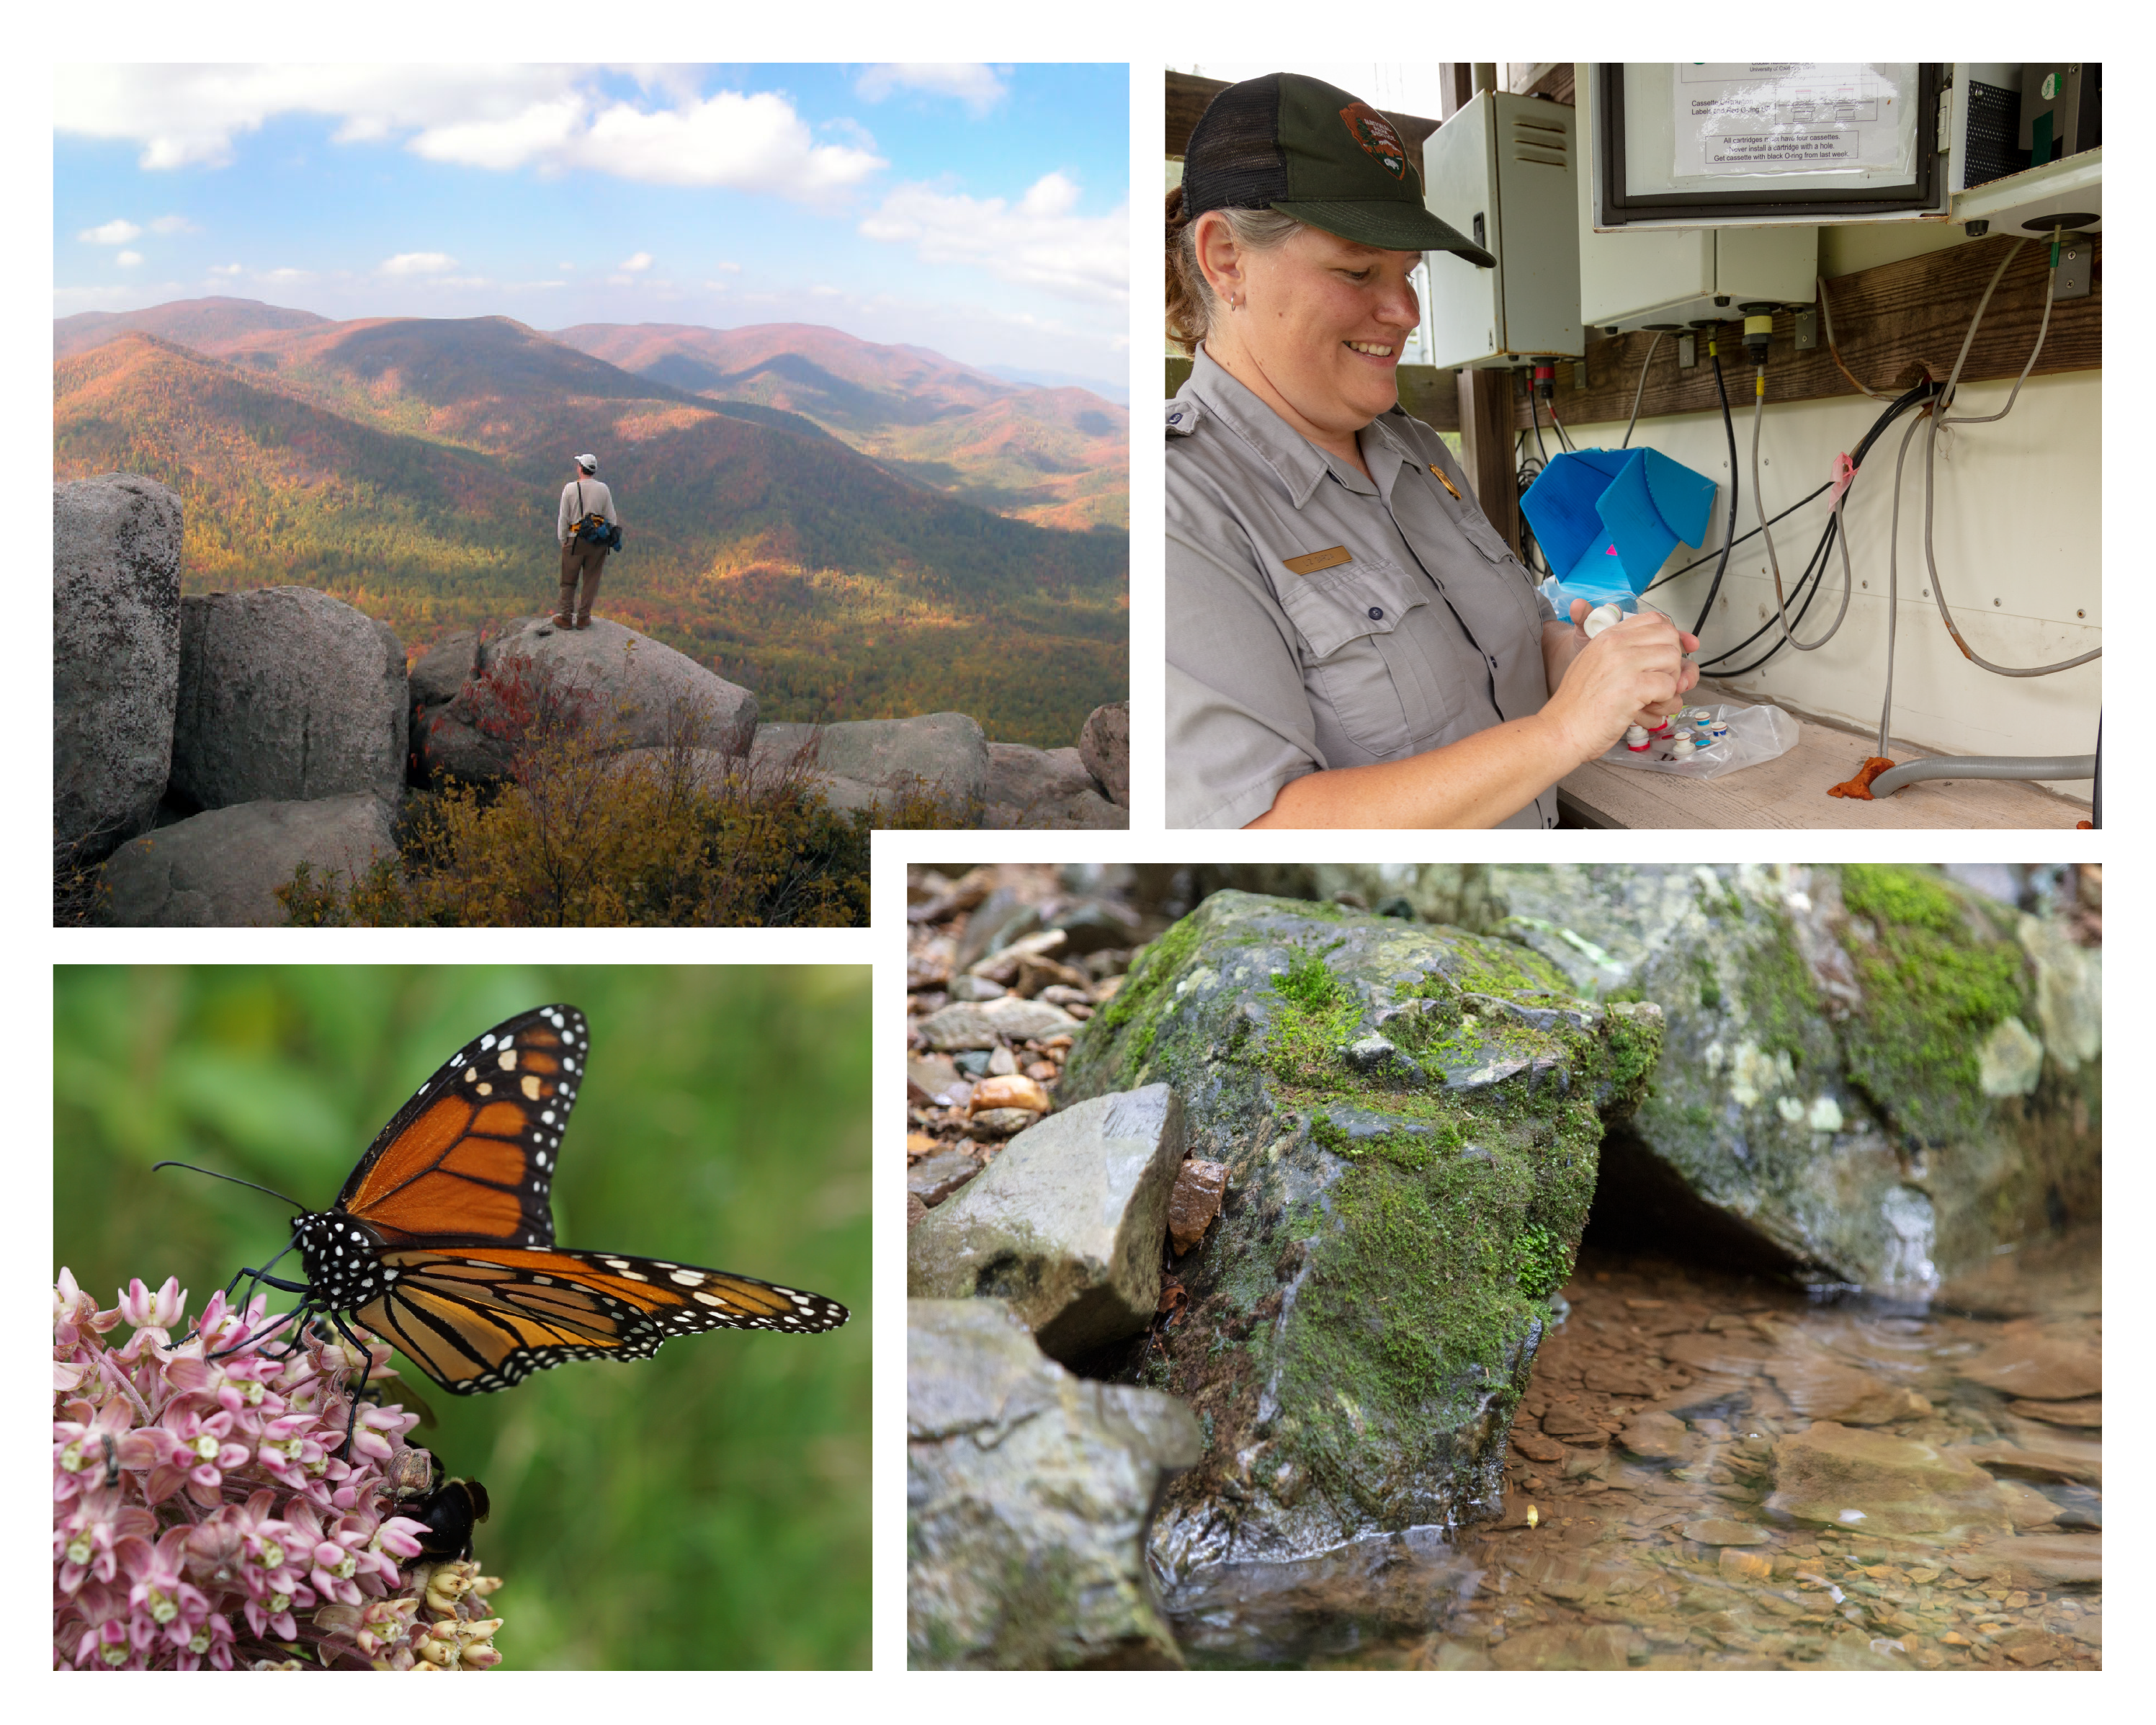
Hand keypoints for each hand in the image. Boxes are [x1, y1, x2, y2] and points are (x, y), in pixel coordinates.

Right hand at [1543, 605, 1699, 759]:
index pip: (1655, 619)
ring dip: (1670, 683)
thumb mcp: (1594, 666)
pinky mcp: (1632, 687)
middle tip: (1659, 681)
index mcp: (1607, 637)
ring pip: (1673, 659)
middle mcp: (1615, 644)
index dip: (1670, 638)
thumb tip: (1668, 652)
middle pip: (1670, 637)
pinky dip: (1664, 701)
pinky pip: (1669, 686)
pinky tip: (1645, 709)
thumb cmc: (1578, 707)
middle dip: (1672, 661)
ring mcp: (1624, 663)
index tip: (1668, 657)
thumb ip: (1625, 654)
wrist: (1561, 731)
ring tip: (1651, 699)